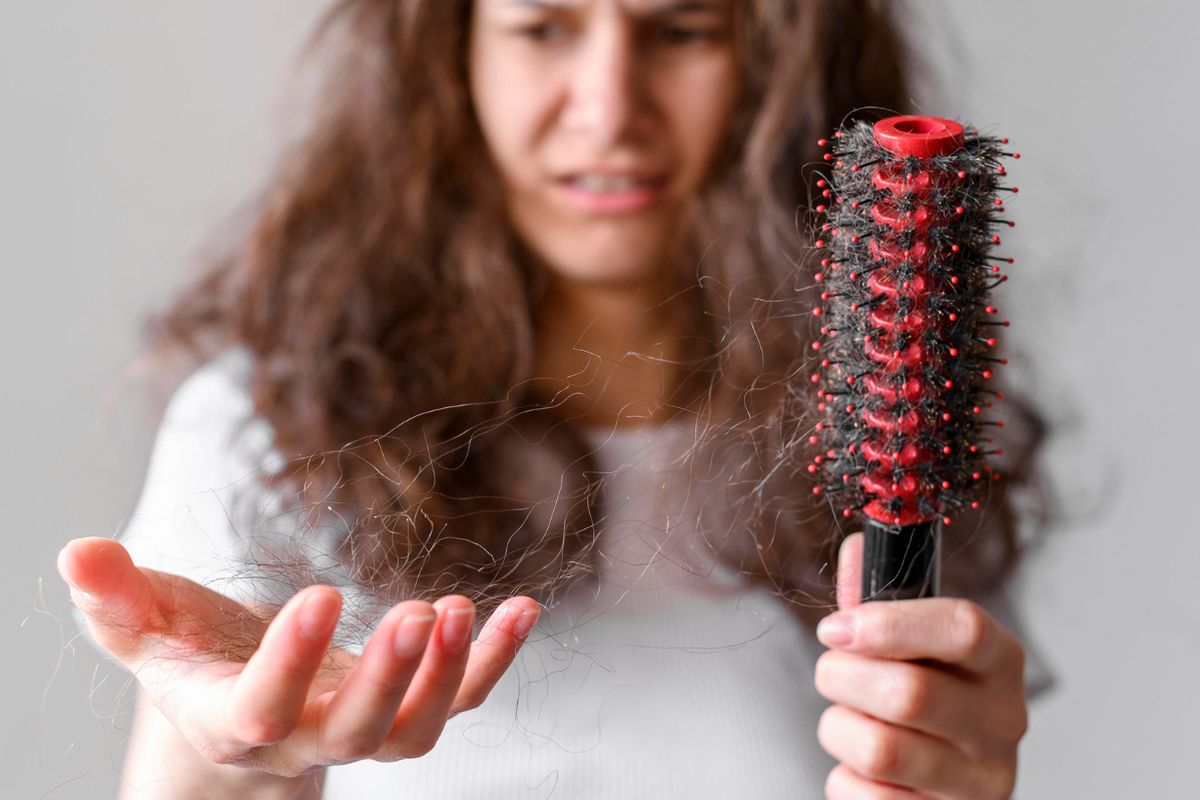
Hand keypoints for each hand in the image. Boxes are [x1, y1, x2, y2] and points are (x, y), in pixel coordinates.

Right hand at [57, 537, 539, 776]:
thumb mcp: (145, 628)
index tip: (321, 594)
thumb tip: (77, 552)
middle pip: (355, 733)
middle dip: (389, 679)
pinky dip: (494, 660)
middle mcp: (304, 739)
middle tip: (420, 615)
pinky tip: (522, 609)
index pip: (261, 709)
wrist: (239, 702)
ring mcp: (363, 729)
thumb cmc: (190, 658)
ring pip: (414, 730)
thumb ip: (115, 599)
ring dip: (449, 676)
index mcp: (234, 721)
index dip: (290, 664)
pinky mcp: (406, 707)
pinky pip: (461, 699)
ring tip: (466, 610)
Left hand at [813, 532, 1027, 798]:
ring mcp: (982, 782)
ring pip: (880, 750)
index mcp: (1001, 661)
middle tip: (831, 673)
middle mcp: (1004, 722)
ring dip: (839, 730)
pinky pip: (864, 796)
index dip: (890, 624)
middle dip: (843, 677)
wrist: (941, 782)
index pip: (963, 629)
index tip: (835, 626)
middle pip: (909, 694)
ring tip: (848, 722)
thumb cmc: (922, 696)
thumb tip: (856, 545)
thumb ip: (879, 596)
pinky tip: (862, 770)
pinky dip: (844, 779)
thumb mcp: (909, 642)